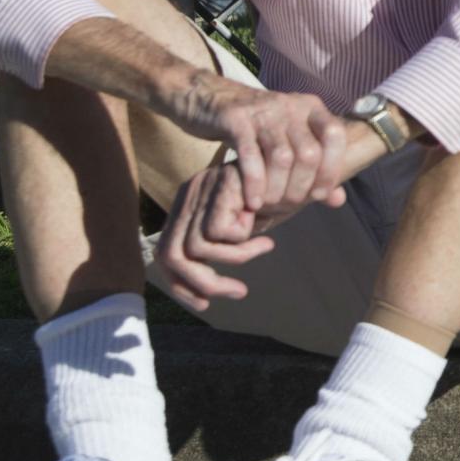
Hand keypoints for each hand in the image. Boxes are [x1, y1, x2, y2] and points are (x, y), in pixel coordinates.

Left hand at [153, 159, 275, 311]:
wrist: (293, 155)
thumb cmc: (274, 191)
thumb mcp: (244, 225)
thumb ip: (226, 250)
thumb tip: (209, 296)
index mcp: (187, 208)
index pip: (166, 256)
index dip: (181, 286)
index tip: (206, 305)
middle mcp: (187, 199)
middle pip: (171, 257)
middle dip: (201, 284)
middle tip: (239, 292)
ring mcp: (200, 191)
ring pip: (196, 248)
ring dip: (234, 260)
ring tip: (266, 249)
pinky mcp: (218, 187)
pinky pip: (220, 232)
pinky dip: (243, 241)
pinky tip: (266, 231)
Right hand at [157, 68, 355, 234]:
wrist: (208, 98)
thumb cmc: (256, 128)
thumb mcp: (288, 141)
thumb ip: (315, 169)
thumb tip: (338, 199)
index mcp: (310, 107)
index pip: (335, 136)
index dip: (330, 169)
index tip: (317, 194)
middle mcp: (291, 105)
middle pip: (309, 153)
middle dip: (300, 187)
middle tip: (286, 204)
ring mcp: (264, 110)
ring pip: (282, 157)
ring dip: (277, 189)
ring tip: (268, 204)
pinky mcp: (236, 118)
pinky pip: (251, 156)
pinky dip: (255, 183)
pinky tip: (252, 201)